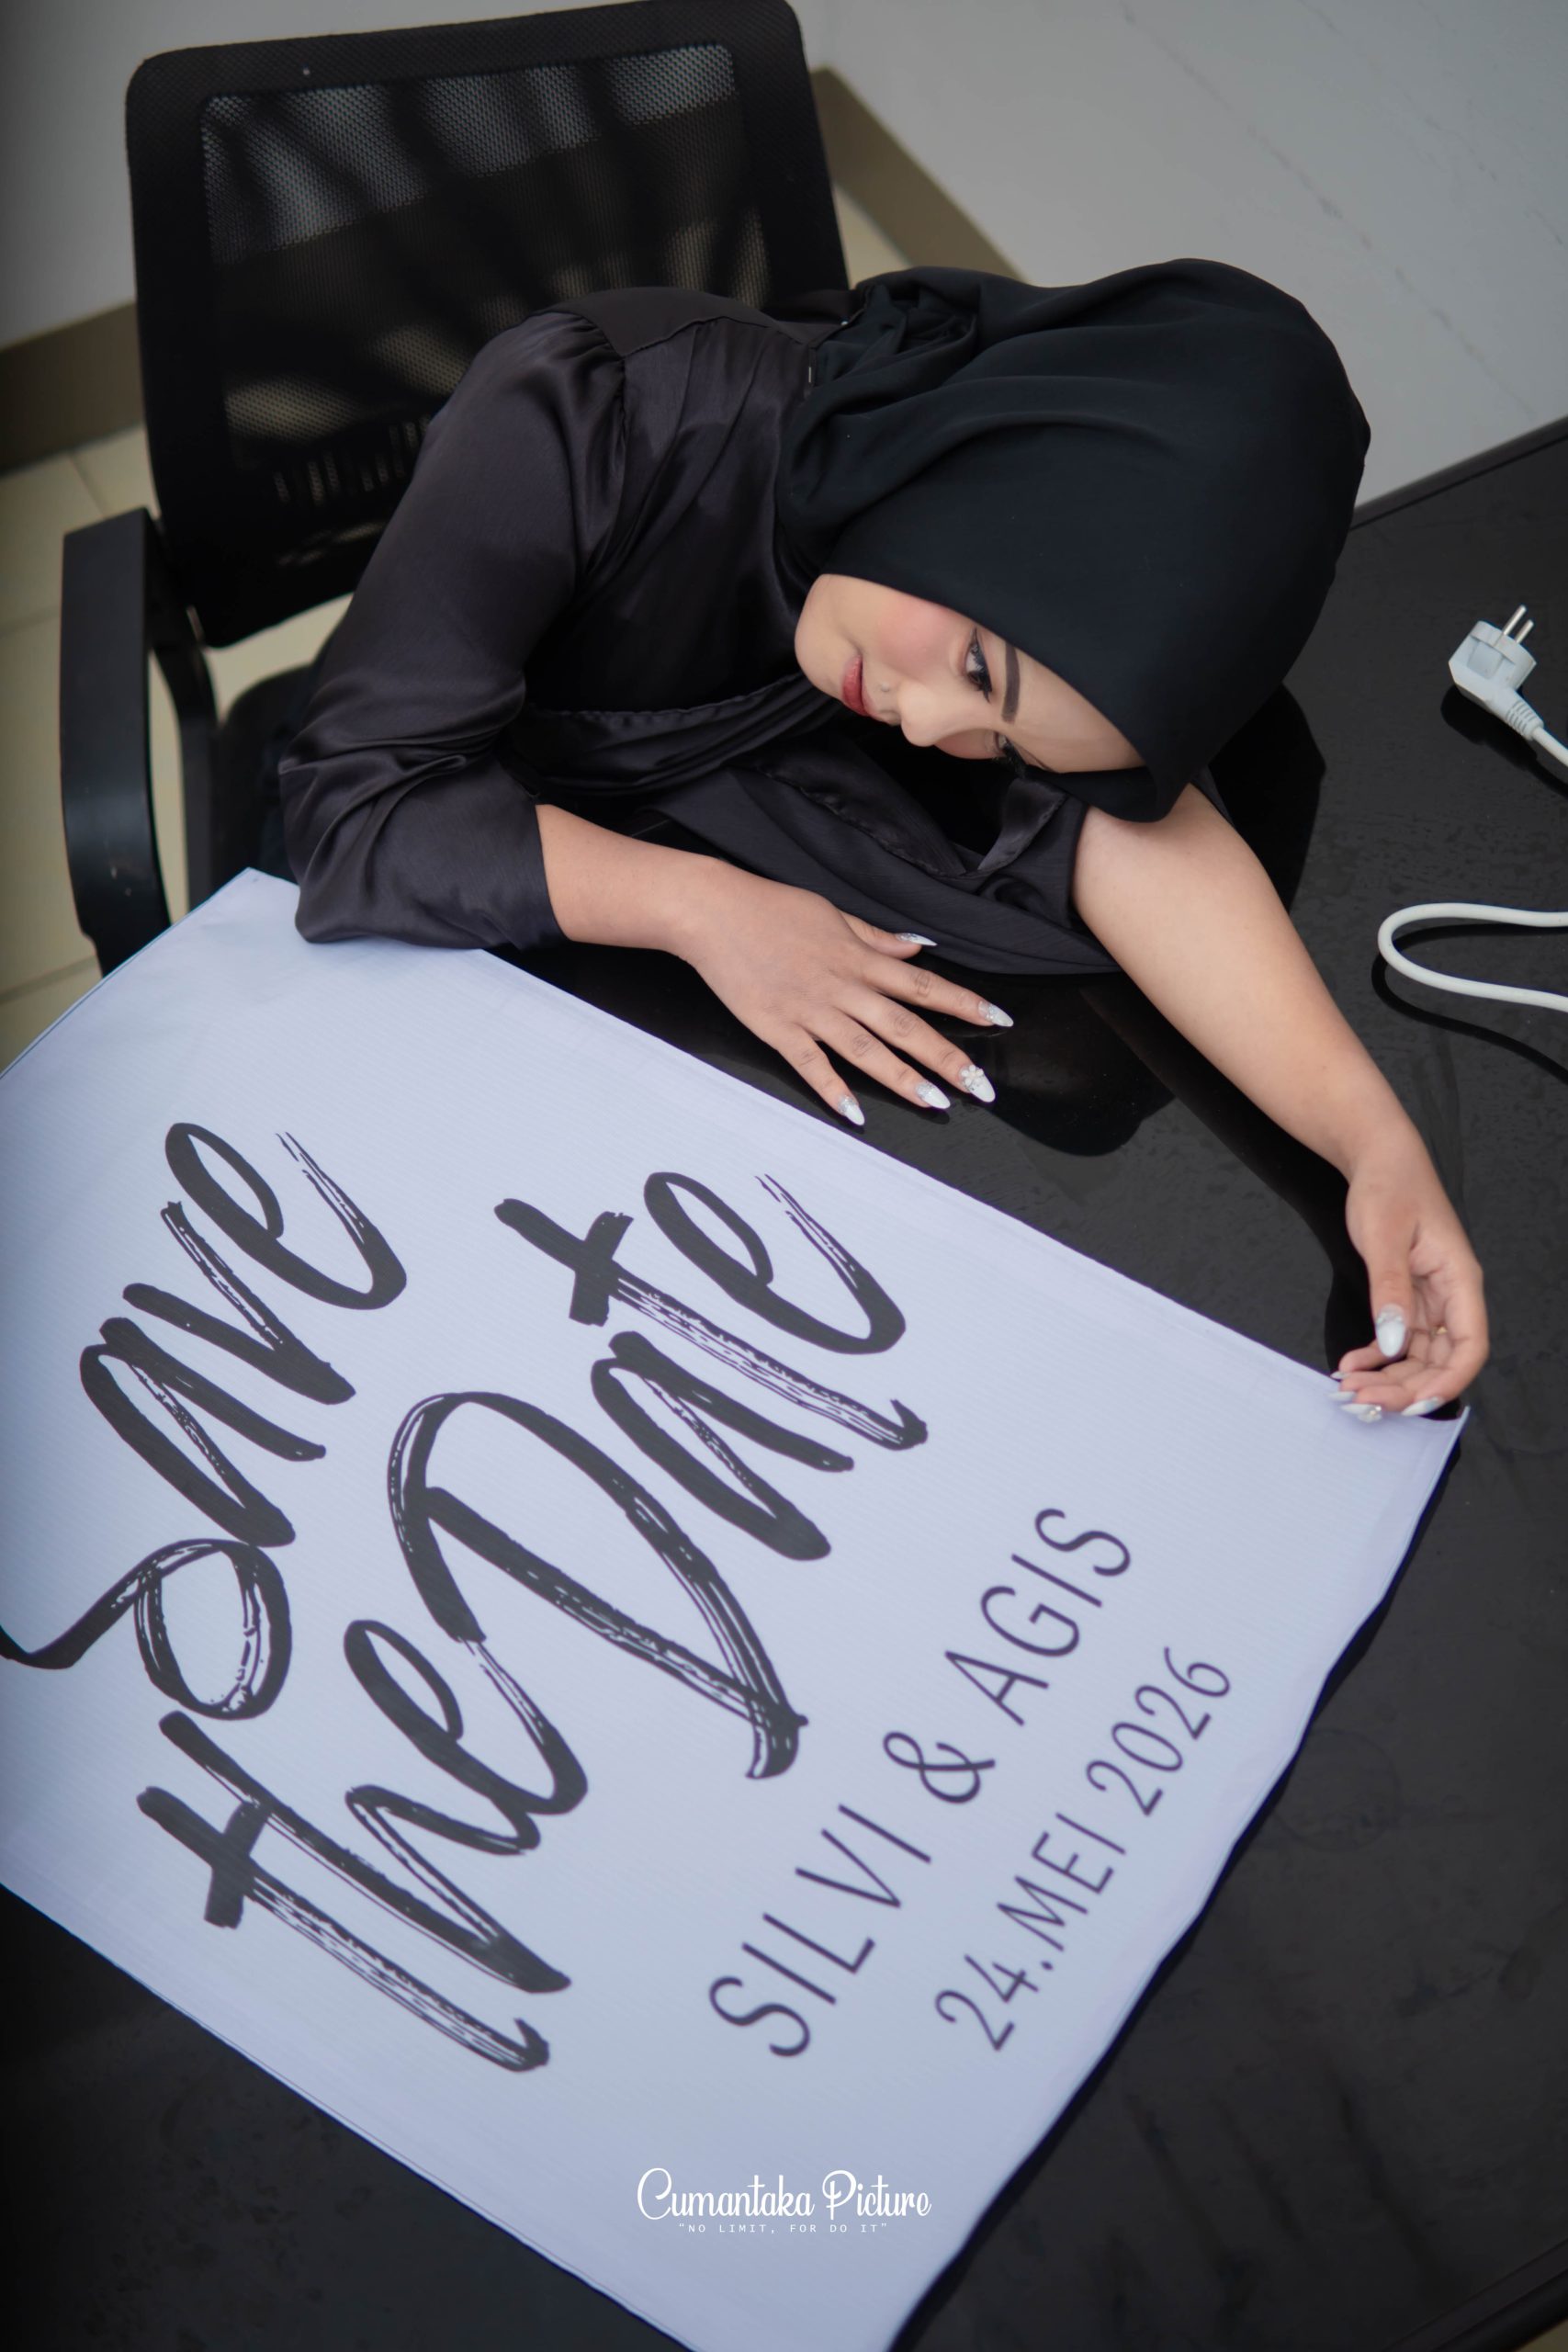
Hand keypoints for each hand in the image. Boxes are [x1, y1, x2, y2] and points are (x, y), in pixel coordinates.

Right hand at [669, 863, 1009, 1122]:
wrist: (715, 912)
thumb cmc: (772, 909)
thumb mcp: (833, 913)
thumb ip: (877, 938)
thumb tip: (917, 947)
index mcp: (860, 959)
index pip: (924, 985)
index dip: (965, 1004)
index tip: (999, 1020)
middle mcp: (844, 987)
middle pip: (906, 1026)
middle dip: (948, 1057)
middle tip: (981, 1087)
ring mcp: (811, 1011)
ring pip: (867, 1050)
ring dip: (904, 1078)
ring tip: (936, 1104)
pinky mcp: (778, 1028)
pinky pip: (811, 1064)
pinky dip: (833, 1089)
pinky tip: (856, 1114)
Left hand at [1333, 1127, 1487, 1415]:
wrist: (1377, 1159)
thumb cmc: (1390, 1186)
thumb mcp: (1385, 1237)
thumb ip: (1390, 1291)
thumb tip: (1396, 1342)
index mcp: (1459, 1280)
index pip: (1470, 1346)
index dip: (1448, 1381)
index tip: (1413, 1404)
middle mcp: (1450, 1295)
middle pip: (1441, 1359)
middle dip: (1406, 1387)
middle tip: (1364, 1400)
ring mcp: (1429, 1299)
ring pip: (1418, 1355)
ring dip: (1388, 1377)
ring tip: (1350, 1387)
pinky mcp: (1407, 1296)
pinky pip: (1400, 1339)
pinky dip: (1378, 1356)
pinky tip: (1352, 1363)